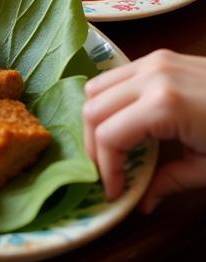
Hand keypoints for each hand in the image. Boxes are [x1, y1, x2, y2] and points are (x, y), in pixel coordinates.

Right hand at [84, 49, 205, 211]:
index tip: (115, 192)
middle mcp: (150, 75)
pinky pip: (116, 75)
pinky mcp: (158, 56)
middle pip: (93, 108)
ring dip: (98, 119)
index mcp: (164, 104)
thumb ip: (169, 182)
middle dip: (95, 145)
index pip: (109, 136)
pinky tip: (126, 121)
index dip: (106, 168)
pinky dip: (110, 99)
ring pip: (96, 87)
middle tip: (109, 173)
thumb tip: (142, 205)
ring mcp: (153, 61)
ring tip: (113, 147)